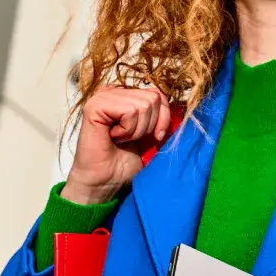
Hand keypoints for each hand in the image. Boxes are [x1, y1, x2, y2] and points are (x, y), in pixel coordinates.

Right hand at [63, 87, 171, 204]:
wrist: (105, 184)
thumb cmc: (124, 163)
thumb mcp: (152, 136)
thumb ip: (161, 116)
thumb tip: (181, 108)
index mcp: (126, 95)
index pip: (158, 93)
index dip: (163, 118)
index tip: (154, 138)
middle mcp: (113, 92)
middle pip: (153, 98)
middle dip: (148, 126)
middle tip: (130, 139)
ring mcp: (102, 97)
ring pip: (143, 104)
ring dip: (137, 130)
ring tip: (121, 139)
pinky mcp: (94, 106)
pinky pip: (129, 111)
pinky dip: (127, 130)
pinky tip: (113, 137)